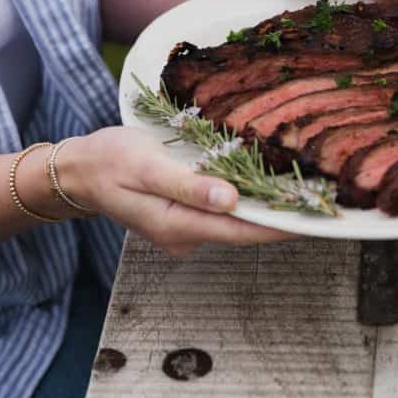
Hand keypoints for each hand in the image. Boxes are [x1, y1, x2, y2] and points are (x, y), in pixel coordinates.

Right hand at [56, 127, 291, 255]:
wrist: (78, 172)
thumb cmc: (109, 161)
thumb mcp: (146, 166)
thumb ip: (188, 186)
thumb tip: (230, 201)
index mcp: (176, 225)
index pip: (240, 231)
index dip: (279, 226)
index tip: (312, 219)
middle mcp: (184, 236)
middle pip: (242, 230)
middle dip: (279, 217)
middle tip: (319, 201)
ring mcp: (184, 231)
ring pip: (233, 222)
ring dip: (264, 209)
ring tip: (301, 191)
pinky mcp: (184, 219)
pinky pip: (221, 214)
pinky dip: (244, 202)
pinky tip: (264, 186)